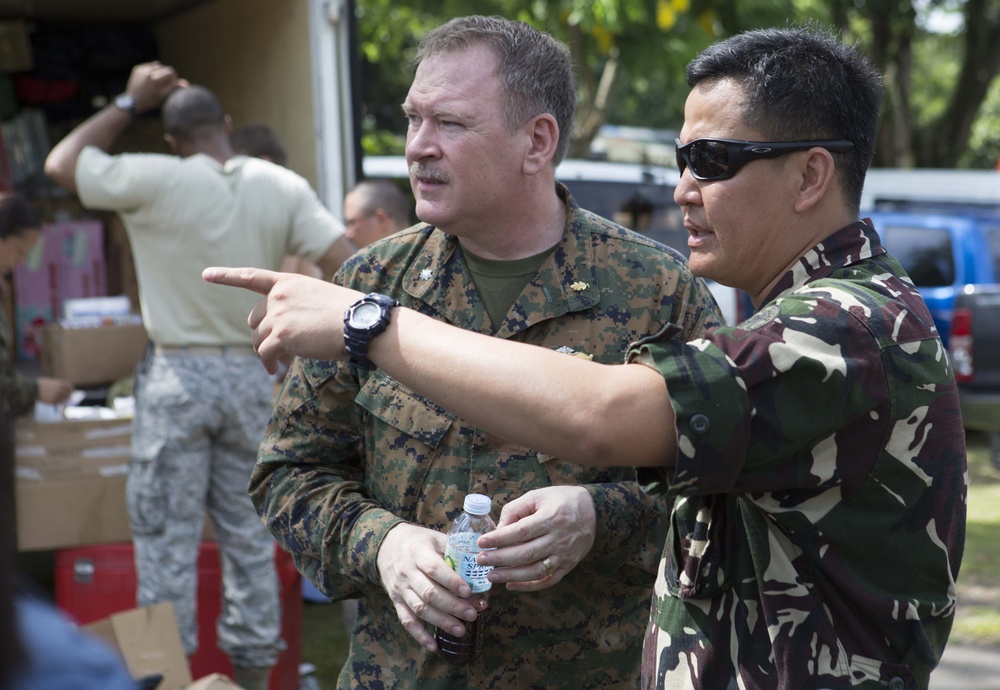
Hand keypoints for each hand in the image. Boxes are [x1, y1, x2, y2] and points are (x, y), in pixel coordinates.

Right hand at [36, 377, 73, 403]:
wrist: (32, 389)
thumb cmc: (40, 385)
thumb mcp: (50, 382)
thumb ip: (57, 386)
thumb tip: (64, 391)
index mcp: (60, 383)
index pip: (70, 387)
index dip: (70, 390)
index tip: (69, 392)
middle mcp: (61, 389)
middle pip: (68, 394)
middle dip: (67, 396)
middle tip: (66, 398)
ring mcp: (58, 395)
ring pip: (64, 399)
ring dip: (62, 400)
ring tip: (54, 398)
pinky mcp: (53, 401)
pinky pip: (58, 403)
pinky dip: (56, 402)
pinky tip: (51, 400)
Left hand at [126, 61, 188, 112]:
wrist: (132, 102)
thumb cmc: (150, 101)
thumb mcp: (163, 96)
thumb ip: (174, 87)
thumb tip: (186, 83)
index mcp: (156, 79)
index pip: (171, 72)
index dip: (174, 77)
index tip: (173, 83)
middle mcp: (148, 72)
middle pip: (164, 67)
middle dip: (167, 74)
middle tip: (165, 83)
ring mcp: (142, 69)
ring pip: (157, 65)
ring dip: (160, 71)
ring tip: (157, 80)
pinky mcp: (137, 69)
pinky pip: (149, 65)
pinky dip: (152, 70)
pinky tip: (150, 78)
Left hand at [202, 267, 361, 373]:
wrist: (360, 323)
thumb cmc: (350, 314)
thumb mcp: (320, 298)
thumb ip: (297, 306)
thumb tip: (285, 331)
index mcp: (289, 282)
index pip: (252, 276)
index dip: (227, 276)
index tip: (206, 275)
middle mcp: (279, 296)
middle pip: (254, 319)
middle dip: (261, 334)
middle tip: (274, 349)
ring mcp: (278, 315)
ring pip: (258, 339)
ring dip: (265, 353)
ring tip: (275, 364)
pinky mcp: (281, 336)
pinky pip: (264, 354)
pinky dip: (267, 364)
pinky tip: (274, 370)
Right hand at [376, 523, 478, 652]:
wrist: (386, 545)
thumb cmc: (418, 541)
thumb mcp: (434, 538)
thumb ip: (454, 550)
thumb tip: (482, 560)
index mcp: (419, 553)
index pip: (434, 569)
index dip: (451, 581)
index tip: (468, 591)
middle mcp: (407, 572)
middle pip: (429, 593)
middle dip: (452, 606)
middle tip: (472, 614)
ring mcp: (400, 588)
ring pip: (420, 609)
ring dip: (441, 621)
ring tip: (461, 630)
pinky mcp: (396, 601)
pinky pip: (406, 620)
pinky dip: (419, 635)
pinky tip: (433, 646)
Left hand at [476, 486, 595, 591]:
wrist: (594, 511)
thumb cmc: (561, 500)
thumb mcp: (538, 495)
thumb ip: (516, 509)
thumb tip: (498, 529)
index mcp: (551, 517)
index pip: (521, 531)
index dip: (499, 538)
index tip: (481, 542)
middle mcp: (559, 538)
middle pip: (526, 553)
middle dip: (500, 559)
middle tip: (480, 560)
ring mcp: (564, 555)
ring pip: (536, 571)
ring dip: (511, 576)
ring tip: (491, 576)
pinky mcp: (568, 566)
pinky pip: (548, 581)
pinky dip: (529, 586)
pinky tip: (511, 585)